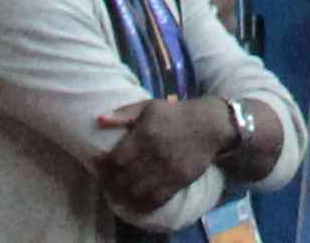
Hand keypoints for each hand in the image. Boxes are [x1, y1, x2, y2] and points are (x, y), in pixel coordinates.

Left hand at [91, 93, 237, 216]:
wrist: (210, 124)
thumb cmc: (176, 113)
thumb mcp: (150, 106)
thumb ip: (124, 113)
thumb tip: (99, 119)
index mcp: (144, 134)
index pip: (116, 160)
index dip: (105, 167)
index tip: (100, 165)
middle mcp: (154, 153)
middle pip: (124, 178)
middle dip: (113, 181)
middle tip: (110, 179)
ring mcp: (167, 169)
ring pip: (137, 192)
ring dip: (126, 193)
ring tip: (123, 188)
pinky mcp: (178, 181)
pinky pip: (156, 200)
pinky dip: (144, 203)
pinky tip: (139, 197)